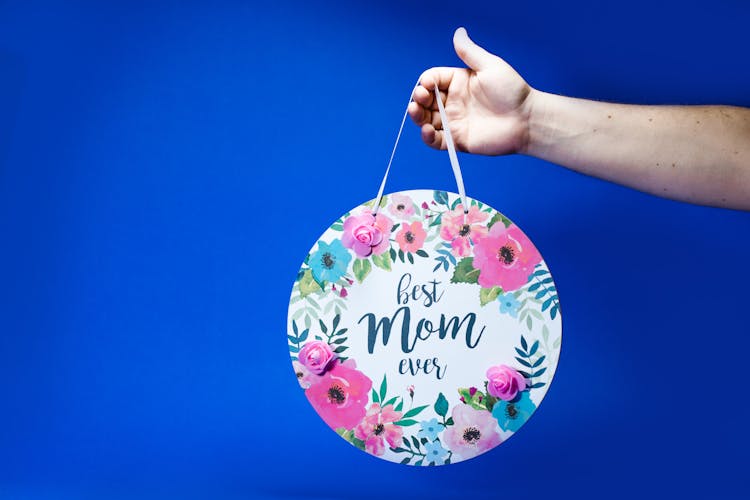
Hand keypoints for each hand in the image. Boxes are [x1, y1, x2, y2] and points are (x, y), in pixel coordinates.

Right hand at [408, 27, 534, 155]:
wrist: (527, 120)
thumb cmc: (512, 92)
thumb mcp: (490, 66)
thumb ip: (470, 52)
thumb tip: (458, 32)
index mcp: (458, 83)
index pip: (433, 80)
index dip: (425, 82)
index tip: (427, 84)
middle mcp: (453, 102)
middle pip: (425, 100)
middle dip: (418, 99)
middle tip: (420, 98)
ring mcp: (454, 122)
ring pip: (426, 120)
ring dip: (417, 116)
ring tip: (415, 111)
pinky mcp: (457, 140)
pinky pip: (436, 140)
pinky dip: (427, 137)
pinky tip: (426, 130)